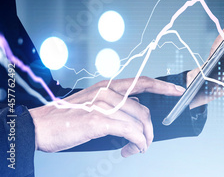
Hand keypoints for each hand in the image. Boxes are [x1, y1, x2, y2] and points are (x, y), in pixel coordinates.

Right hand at [29, 77, 184, 156]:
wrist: (39, 127)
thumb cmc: (64, 119)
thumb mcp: (93, 104)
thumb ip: (114, 103)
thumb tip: (135, 107)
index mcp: (108, 86)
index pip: (142, 81)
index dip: (163, 86)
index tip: (178, 91)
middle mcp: (108, 92)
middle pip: (143, 110)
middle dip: (149, 129)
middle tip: (145, 142)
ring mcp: (104, 105)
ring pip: (139, 122)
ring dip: (143, 139)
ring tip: (136, 149)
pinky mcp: (99, 121)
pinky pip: (131, 131)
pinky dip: (137, 142)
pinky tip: (133, 148)